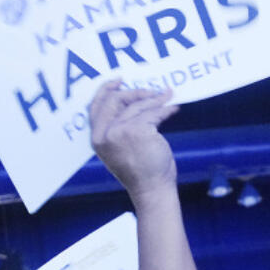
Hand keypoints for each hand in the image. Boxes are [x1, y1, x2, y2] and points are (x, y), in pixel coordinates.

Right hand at [89, 80, 179, 199]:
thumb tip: (134, 104)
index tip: (119, 80)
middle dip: (135, 93)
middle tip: (152, 91)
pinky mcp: (139, 130)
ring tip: (168, 97)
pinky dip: (165, 109)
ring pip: (139, 107)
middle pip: (117, 101)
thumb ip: (118, 129)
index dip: (106, 90)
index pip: (96, 106)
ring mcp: (121, 131)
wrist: (152, 189)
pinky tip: (173, 108)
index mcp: (97, 139)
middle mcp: (105, 134)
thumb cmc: (140, 172)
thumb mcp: (120, 150)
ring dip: (155, 100)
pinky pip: (154, 113)